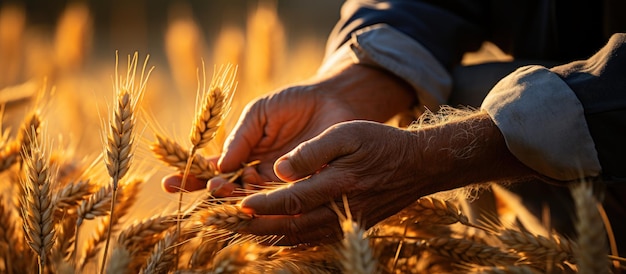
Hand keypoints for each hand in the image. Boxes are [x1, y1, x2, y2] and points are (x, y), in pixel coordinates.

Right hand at [162, 63, 415, 195]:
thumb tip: (218, 165)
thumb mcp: (260, 112)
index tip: (170, 182)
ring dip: (236, 202)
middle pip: (229, 192)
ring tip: (222, 201)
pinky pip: (282, 201)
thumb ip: (240, 136)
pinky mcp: (302, 189)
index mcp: (244, 156)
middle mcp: (258, 175)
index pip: (213, 171)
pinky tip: (252, 207)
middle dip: (211, 195)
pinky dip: (267, 205)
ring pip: (253, 200)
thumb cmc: (295, 102)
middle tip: (202, 195)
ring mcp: (279, 184)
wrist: (335, 100)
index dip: (192, 177)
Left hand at [236, 113, 539, 244]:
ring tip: (241, 232)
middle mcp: (340, 211)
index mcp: (338, 185)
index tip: (236, 204)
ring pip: (299, 239)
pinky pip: (312, 240)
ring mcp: (346, 224)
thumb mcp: (348, 134)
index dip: (262, 205)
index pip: (292, 201)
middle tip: (227, 224)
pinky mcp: (349, 229)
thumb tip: (281, 168)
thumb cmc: (381, 143)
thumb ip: (313, 151)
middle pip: (290, 227)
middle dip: (256, 226)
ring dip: (268, 236)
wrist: (417, 165)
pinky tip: (273, 236)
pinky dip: (289, 240)